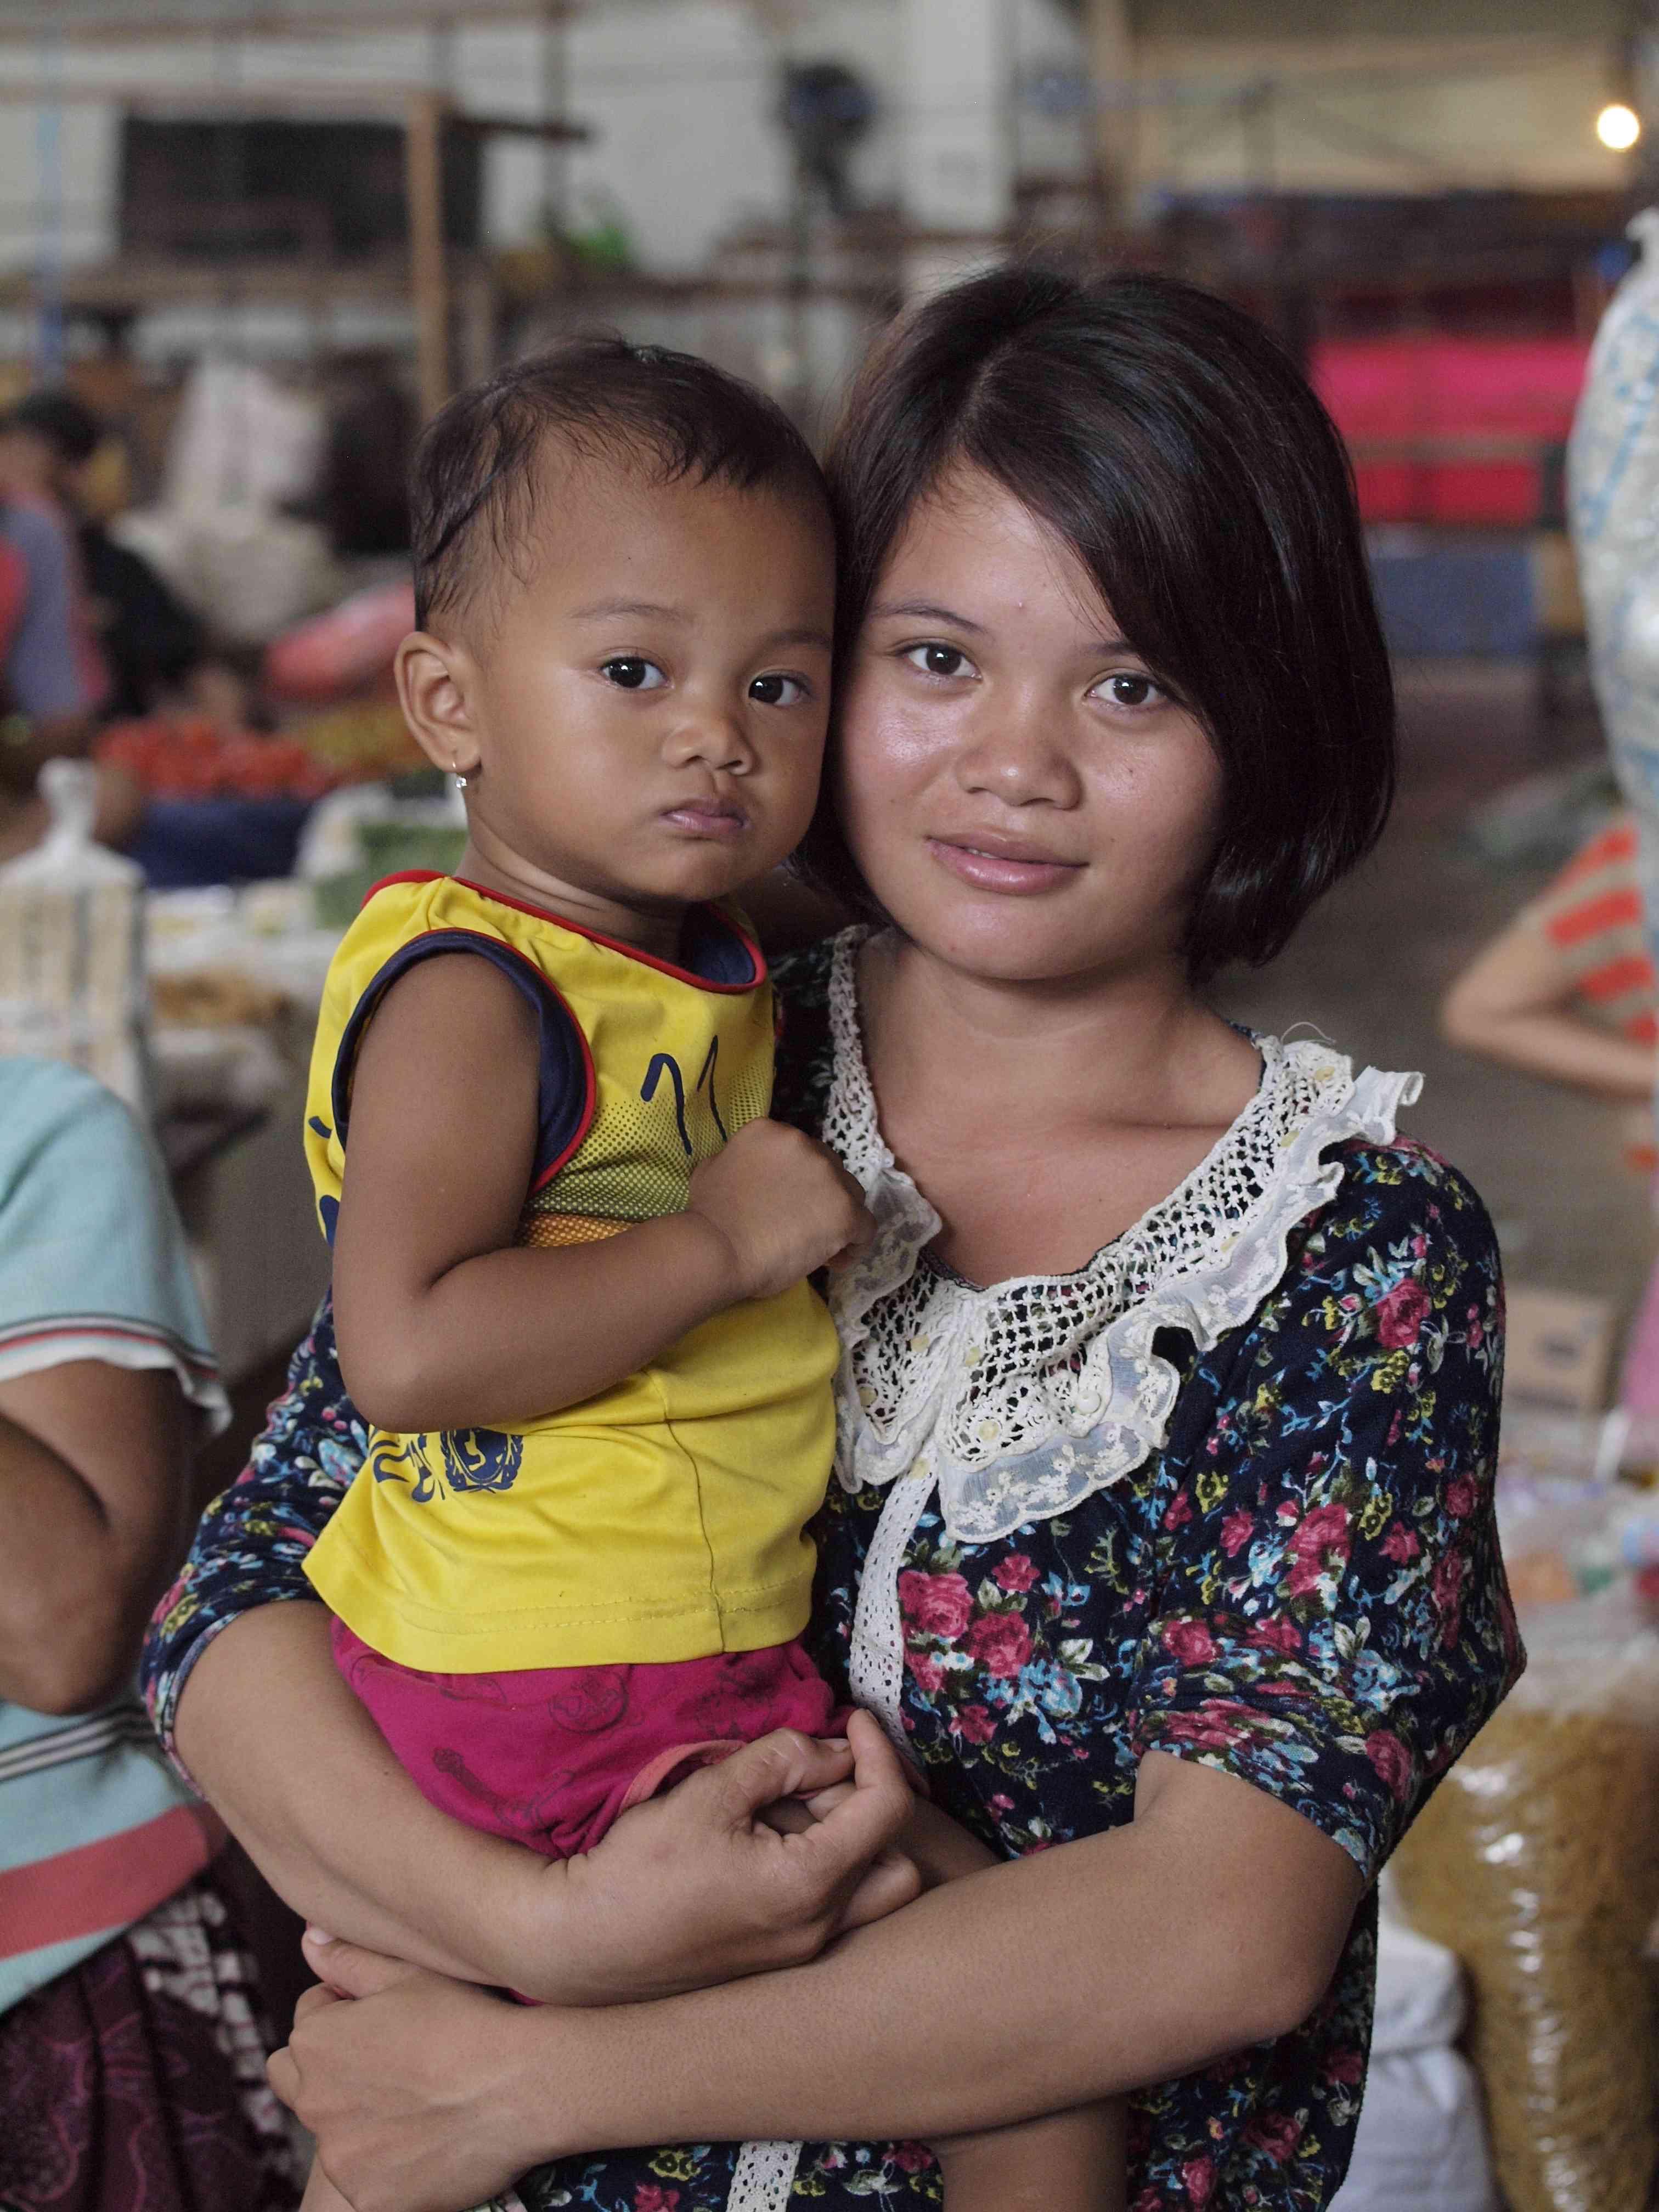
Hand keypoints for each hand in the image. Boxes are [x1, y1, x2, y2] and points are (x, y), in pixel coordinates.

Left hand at [271, 1943, 533, 2211]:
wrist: (518, 2088)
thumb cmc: (465, 2022)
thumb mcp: (407, 1974)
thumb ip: (348, 1960)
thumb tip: (309, 1942)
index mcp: (316, 2041)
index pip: (308, 2021)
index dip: (347, 2014)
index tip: (387, 2022)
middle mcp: (313, 2101)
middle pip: (297, 2081)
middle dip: (327, 2069)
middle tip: (387, 2066)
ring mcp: (339, 2156)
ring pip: (333, 2133)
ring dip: (359, 2120)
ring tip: (418, 2105)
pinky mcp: (366, 2196)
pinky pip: (364, 2178)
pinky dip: (387, 2166)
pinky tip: (427, 2143)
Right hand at [522, 1710, 920, 2005]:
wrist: (583, 1943)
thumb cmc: (642, 1866)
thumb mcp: (712, 1792)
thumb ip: (783, 1759)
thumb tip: (835, 1749)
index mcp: (810, 1886)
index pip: (887, 1809)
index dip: (879, 1751)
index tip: (852, 1719)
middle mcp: (819, 1929)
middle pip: (896, 1860)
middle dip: (869, 1806)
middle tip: (812, 1776)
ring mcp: (800, 1952)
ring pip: (869, 1889)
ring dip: (849, 1839)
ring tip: (786, 1806)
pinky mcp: (778, 1959)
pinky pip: (832, 1907)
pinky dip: (824, 1865)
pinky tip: (769, 1838)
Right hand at [687, 1120, 874, 1300]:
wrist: (718, 1248)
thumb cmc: (708, 1216)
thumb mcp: (710, 1170)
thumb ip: (733, 1160)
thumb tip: (740, 1167)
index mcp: (773, 1132)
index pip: (801, 1154)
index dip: (798, 1183)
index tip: (786, 1209)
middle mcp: (805, 1144)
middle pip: (829, 1171)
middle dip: (820, 1198)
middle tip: (801, 1229)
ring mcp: (828, 1176)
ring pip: (851, 1195)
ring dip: (838, 1218)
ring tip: (819, 1247)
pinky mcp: (845, 1210)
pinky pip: (866, 1226)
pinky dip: (854, 1245)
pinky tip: (833, 1261)